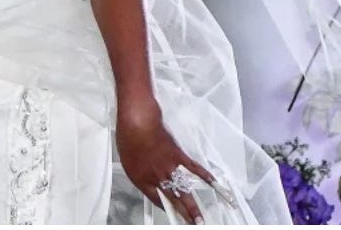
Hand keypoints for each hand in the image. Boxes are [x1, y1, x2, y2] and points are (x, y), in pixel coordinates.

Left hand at [116, 104, 218, 224]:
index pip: (157, 201)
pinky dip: (205, 177)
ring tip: (201, 219)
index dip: (166, 210)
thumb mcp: (128, 162)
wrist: (138, 121)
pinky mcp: (179, 155)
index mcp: (142, 180)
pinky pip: (193, 169)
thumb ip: (140, 174)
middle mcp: (157, 178)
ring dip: (193, 206)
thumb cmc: (129, 138)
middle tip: (193, 224)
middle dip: (183, 215)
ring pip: (184, 191)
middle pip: (173, 201)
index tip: (174, 217)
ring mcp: (170, 167)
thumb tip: (149, 181)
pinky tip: (213, 184)